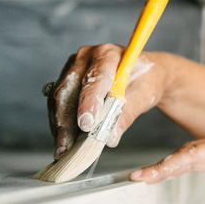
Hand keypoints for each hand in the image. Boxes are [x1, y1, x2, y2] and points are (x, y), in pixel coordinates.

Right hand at [45, 44, 166, 158]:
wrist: (143, 73)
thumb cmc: (145, 80)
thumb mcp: (144, 96)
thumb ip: (126, 114)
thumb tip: (109, 137)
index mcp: (108, 54)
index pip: (95, 78)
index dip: (89, 103)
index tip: (87, 125)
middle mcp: (86, 57)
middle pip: (69, 90)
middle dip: (67, 121)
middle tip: (67, 146)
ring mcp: (74, 67)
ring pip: (59, 99)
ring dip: (60, 125)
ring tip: (64, 149)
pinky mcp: (67, 79)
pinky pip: (59, 103)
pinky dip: (61, 122)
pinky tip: (64, 140)